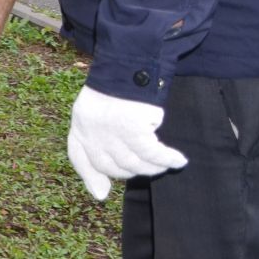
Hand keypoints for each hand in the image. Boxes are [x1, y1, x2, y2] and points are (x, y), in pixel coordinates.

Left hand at [66, 86, 189, 199]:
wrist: (131, 61)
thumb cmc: (117, 87)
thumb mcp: (96, 112)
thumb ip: (93, 149)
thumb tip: (100, 196)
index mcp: (81, 122)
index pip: (79, 156)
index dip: (90, 174)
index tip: (102, 192)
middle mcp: (91, 129)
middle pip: (111, 166)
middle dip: (130, 170)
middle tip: (148, 166)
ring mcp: (110, 130)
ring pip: (133, 163)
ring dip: (153, 168)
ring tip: (166, 165)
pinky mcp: (132, 127)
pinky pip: (153, 153)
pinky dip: (168, 159)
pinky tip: (179, 160)